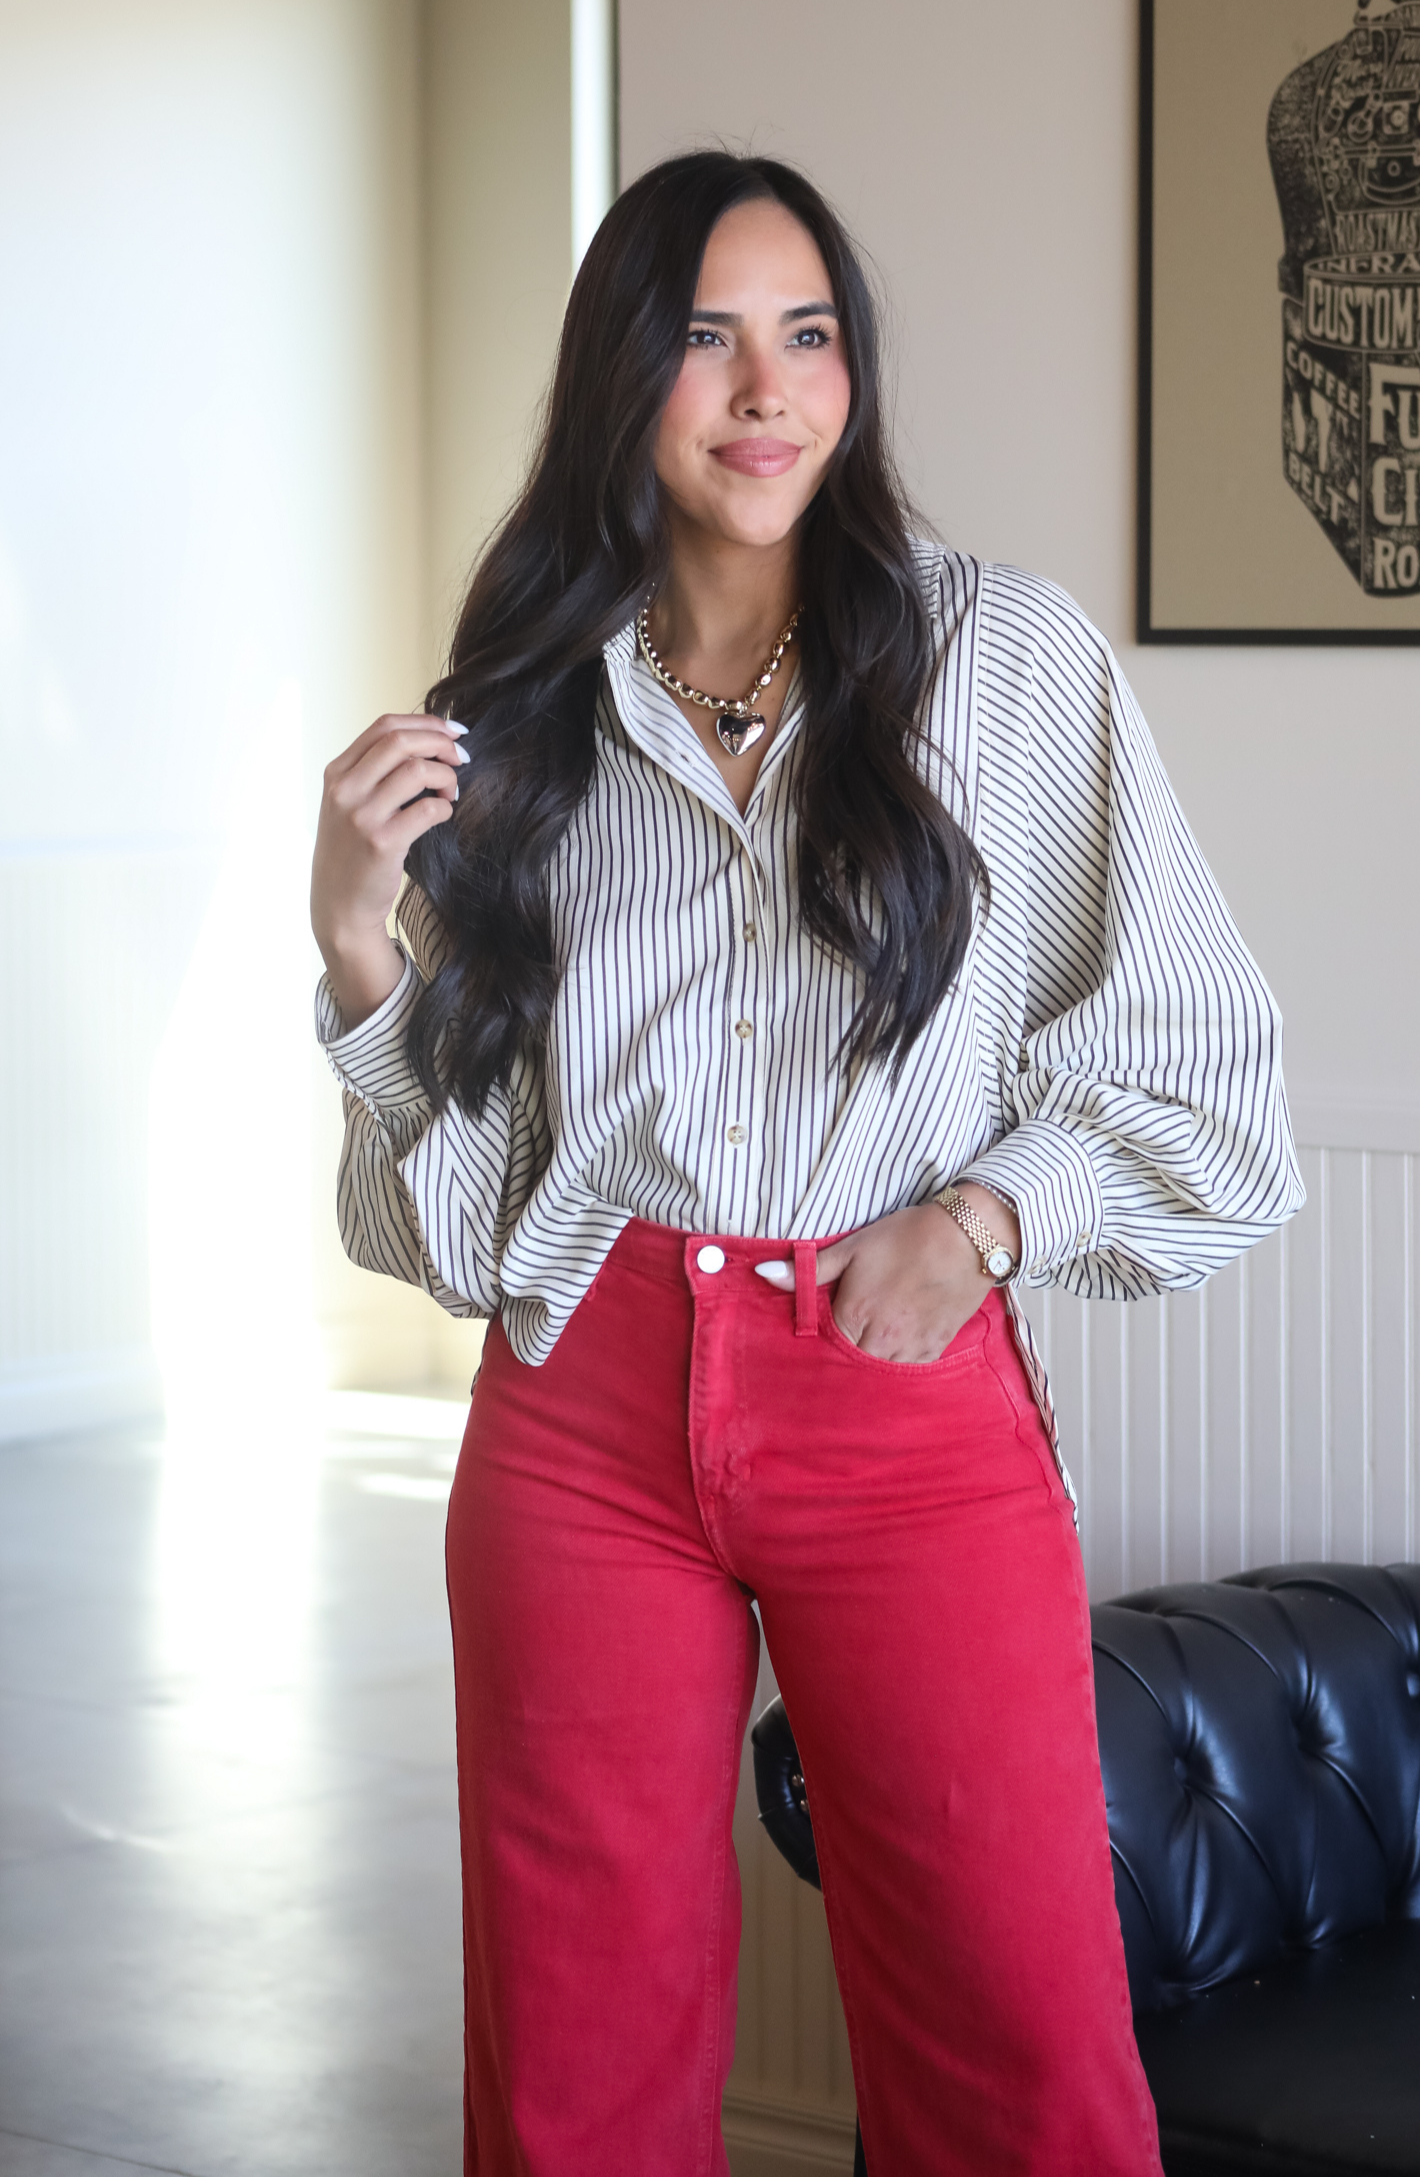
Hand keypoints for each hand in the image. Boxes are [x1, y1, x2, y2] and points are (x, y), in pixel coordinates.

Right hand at [311, 713, 467, 1027]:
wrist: (339, 906)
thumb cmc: (350, 853)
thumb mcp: (347, 805)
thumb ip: (373, 773)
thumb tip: (428, 742)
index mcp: (336, 773)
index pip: (383, 726)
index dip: (425, 723)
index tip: (451, 731)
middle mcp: (344, 790)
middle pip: (401, 741)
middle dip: (440, 743)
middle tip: (461, 757)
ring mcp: (361, 816)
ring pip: (417, 770)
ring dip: (446, 777)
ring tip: (451, 792)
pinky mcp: (382, 843)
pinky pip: (428, 809)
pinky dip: (445, 807)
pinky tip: (443, 814)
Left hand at [755, 1187, 1021, 1361]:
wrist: (966, 1237)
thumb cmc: (907, 1238)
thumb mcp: (854, 1247)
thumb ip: (811, 1269)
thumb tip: (765, 1275)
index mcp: (855, 1315)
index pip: (825, 1346)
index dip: (821, 1342)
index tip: (818, 1339)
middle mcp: (880, 1339)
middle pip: (851, 1364)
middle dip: (844, 1358)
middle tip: (842, 1348)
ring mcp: (911, 1347)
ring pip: (880, 1372)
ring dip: (871, 1363)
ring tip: (869, 1349)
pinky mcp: (936, 1347)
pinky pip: (910, 1370)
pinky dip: (899, 1364)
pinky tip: (895, 1351)